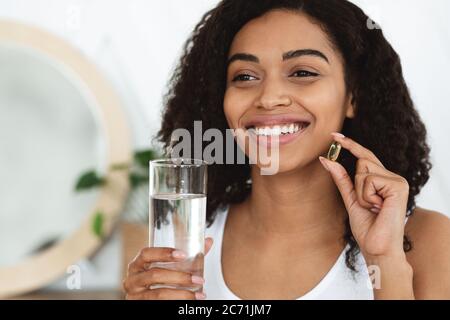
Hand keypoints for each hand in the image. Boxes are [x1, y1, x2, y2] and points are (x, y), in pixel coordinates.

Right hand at [123, 237, 213, 299]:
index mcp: (138, 264)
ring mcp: (134, 295)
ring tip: (199, 295)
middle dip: (180, 277)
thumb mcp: (171, 268)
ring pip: (158, 294)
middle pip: (154, 275)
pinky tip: (190, 303)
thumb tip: (209, 241)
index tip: (183, 254)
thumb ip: (188, 257)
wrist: (149, 301)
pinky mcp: (140, 306)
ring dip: (182, 294)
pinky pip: (159, 305)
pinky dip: (176, 303)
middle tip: (199, 279)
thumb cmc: (160, 282)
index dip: (163, 253)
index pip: (146, 253)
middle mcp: (132, 279)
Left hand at [319, 133, 409, 259]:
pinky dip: (366, 196)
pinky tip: (378, 208)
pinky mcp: (398, 186)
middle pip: (362, 162)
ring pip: (363, 170)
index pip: (365, 157)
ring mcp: (397, 180)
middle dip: (356, 183)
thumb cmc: (367, 227)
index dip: (350, 145)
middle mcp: (393, 177)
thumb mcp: (350, 199)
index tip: (334, 135)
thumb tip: (326, 159)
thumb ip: (341, 178)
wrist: (377, 248)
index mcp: (384, 179)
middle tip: (367, 205)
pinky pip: (369, 180)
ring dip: (360, 192)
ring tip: (373, 208)